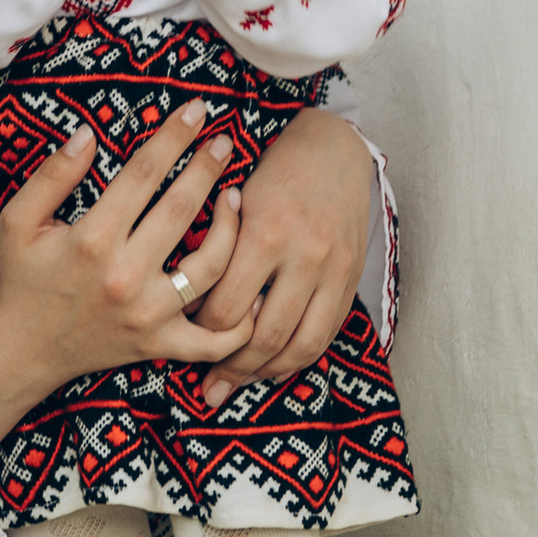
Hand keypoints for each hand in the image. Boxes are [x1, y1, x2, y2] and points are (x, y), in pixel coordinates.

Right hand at [0, 100, 253, 472]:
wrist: (19, 351)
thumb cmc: (20, 278)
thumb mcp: (17, 220)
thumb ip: (51, 175)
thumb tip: (88, 134)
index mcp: (91, 239)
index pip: (143, 174)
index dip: (174, 137)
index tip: (197, 110)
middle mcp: (124, 276)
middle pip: (181, 210)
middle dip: (208, 169)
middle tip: (226, 142)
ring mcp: (146, 315)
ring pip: (209, 267)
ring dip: (230, 229)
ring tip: (235, 198)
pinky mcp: (158, 345)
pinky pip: (213, 339)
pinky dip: (241, 324)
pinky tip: (253, 290)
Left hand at [194, 103, 373, 405]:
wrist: (333, 149)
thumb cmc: (272, 172)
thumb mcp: (235, 200)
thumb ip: (217, 250)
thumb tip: (187, 305)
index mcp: (266, 234)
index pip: (228, 308)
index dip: (202, 332)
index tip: (185, 338)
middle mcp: (304, 257)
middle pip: (265, 335)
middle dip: (234, 367)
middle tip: (209, 386)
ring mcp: (333, 272)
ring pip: (300, 344)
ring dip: (267, 372)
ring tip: (240, 383)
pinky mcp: (352, 279)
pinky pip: (326, 335)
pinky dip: (300, 357)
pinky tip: (276, 366)